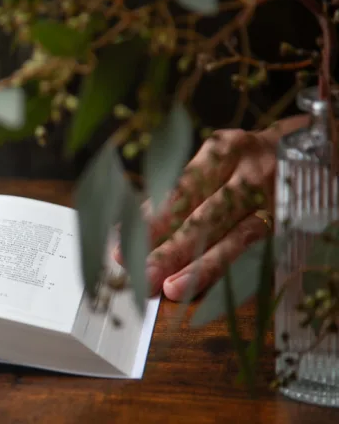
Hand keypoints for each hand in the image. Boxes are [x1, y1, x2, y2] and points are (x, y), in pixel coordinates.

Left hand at [114, 115, 305, 300]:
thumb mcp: (218, 160)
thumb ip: (181, 190)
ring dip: (200, 267)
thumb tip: (133, 226)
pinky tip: (201, 287)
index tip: (121, 242)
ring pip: (234, 238)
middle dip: (169, 248)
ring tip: (171, 289)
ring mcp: (274, 201)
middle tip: (139, 273)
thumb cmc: (250, 159)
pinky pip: (254, 251)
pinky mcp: (288, 224)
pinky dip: (224, 270)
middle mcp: (251, 173)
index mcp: (225, 149)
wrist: (315, 147)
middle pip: (205, 214)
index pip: (182, 188)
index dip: (151, 218)